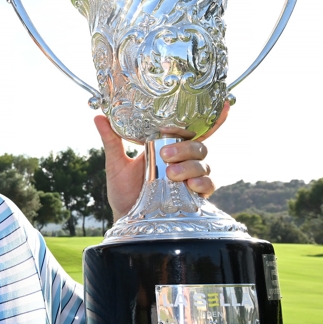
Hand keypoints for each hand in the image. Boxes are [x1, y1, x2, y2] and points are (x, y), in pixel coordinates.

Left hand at [94, 103, 228, 219]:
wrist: (126, 219)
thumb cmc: (123, 192)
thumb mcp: (116, 164)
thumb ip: (112, 141)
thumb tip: (99, 116)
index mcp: (168, 148)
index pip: (192, 130)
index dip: (211, 118)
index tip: (224, 104)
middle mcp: (182, 161)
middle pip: (198, 145)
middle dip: (185, 148)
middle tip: (165, 155)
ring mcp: (189, 178)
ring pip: (203, 164)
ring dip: (190, 166)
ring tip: (171, 173)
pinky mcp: (194, 196)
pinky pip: (209, 185)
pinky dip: (203, 182)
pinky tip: (191, 184)